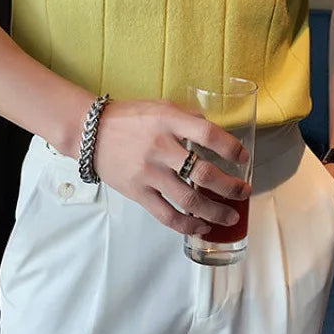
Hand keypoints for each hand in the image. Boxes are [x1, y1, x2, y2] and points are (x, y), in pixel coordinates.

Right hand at [92, 99, 251, 235]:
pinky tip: (202, 226)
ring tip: (230, 216)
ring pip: (189, 199)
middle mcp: (160, 147)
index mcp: (168, 121)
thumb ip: (189, 118)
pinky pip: (167, 215)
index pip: (208, 135)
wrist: (90, 132)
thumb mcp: (162, 107)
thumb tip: (217, 134)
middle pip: (203, 173)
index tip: (243, 157)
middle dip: (230, 187)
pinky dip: (188, 225)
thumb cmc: (129, 118)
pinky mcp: (137, 192)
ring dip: (215, 212)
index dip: (231, 148)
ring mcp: (148, 172)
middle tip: (243, 192)